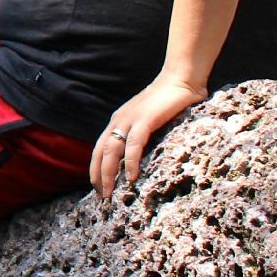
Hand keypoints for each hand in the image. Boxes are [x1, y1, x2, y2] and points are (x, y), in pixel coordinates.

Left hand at [91, 74, 208, 197]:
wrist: (180, 79)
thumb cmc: (169, 101)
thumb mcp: (149, 120)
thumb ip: (143, 135)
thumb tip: (143, 157)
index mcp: (119, 121)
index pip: (100, 148)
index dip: (96, 168)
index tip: (98, 187)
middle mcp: (119, 120)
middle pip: (101, 152)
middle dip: (98, 175)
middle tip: (102, 196)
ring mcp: (130, 119)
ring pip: (111, 150)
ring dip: (109, 173)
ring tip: (110, 192)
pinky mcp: (145, 119)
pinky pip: (133, 144)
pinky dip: (130, 161)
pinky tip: (131, 177)